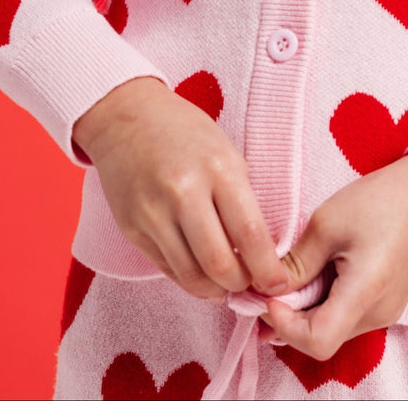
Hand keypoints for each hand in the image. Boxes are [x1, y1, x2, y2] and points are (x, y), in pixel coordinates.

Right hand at [72, 76, 286, 302]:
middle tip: (252, 285)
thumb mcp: (226, 154)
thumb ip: (241, 199)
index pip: (250, 233)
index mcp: (219, 169)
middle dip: (241, 285)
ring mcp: (153, 213)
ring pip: (191, 274)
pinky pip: (166, 268)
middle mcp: (184, 192)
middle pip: (219, 263)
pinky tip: (201, 274)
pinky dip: (189, 278)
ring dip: (215, 290)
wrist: (127, 118)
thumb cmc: (187, 134)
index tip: (279, 284)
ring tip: (228, 286)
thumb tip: (260, 251)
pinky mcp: (132, 228)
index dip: (268, 269)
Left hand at [264, 151, 407, 359]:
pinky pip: (347, 316)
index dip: (284, 325)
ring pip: (333, 329)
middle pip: (322, 339)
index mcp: (366, 292)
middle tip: (272, 283)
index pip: (317, 342)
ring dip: (307, 309)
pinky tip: (318, 273)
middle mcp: (379, 313)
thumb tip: (267, 291)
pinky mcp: (388, 304)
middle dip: (290, 317)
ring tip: (298, 271)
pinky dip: (325, 303)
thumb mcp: (327, 223)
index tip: (269, 294)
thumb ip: (295, 264)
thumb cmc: (380, 199)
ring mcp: (386, 312)